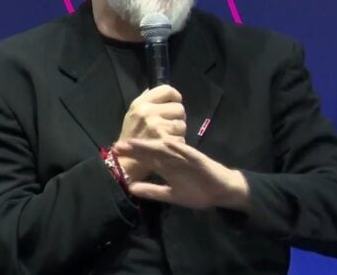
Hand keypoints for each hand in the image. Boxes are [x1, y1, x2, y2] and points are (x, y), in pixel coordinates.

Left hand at [113, 138, 250, 210]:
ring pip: (166, 149)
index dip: (132, 155)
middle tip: (119, 145)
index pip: (146, 159)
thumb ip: (152, 191)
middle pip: (152, 151)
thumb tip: (131, 188)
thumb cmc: (197, 192)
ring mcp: (185, 157)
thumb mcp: (171, 195)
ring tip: (136, 142)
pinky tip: (166, 142)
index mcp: (167, 167)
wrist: (220, 191)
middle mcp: (173, 159)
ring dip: (151, 145)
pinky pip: (186, 152)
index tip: (116, 153)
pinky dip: (177, 147)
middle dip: (136, 148)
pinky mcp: (197, 158)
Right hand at [116, 85, 186, 181]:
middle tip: (169, 126)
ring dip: (178, 132)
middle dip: (177, 117)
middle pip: (179, 108)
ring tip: (166, 137)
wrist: (125, 163)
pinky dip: (177, 144)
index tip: (174, 105)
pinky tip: (167, 147)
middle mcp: (148, 113)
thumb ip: (147, 101)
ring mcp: (156, 127)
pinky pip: (181, 139)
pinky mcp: (164, 142)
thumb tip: (160, 91)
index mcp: (140, 104)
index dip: (175, 97)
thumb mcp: (133, 115)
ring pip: (182, 125)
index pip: (167, 90)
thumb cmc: (130, 138)